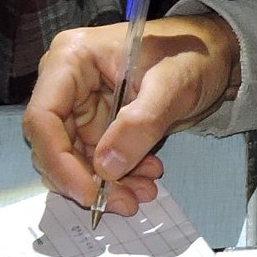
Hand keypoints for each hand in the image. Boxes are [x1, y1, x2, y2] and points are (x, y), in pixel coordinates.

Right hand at [23, 16, 239, 216]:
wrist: (213, 54)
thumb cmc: (191, 55)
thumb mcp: (172, 86)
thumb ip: (140, 124)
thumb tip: (106, 168)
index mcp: (71, 59)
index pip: (43, 117)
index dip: (58, 160)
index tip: (90, 194)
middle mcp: (65, 83)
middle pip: (52, 144)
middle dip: (86, 179)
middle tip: (126, 202)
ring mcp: (79, 106)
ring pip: (71, 159)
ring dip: (104, 184)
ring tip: (144, 190)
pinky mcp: (95, 125)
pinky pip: (94, 160)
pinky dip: (116, 177)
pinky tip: (145, 177)